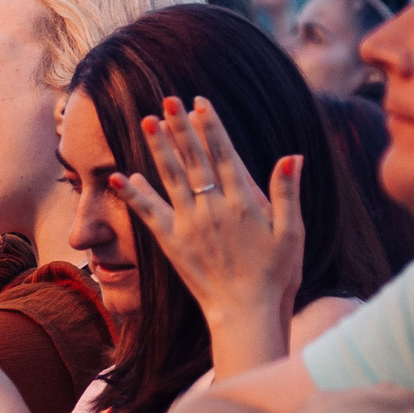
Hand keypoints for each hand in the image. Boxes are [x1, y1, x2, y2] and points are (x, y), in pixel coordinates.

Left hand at [113, 97, 303, 370]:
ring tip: (147, 122)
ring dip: (158, 149)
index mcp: (243, 202)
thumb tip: (292, 156)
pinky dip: (134, 195)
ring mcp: (190, 225)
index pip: (224, 154)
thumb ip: (287, 193)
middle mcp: (213, 208)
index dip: (211, 126)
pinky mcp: (172, 244)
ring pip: (171, 178)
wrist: (247, 313)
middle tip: (168, 99)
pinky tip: (121, 176)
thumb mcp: (291, 233)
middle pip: (194, 159)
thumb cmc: (275, 276)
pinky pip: (150, 214)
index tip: (201, 102)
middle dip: (181, 127)